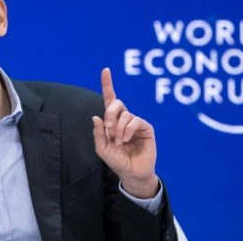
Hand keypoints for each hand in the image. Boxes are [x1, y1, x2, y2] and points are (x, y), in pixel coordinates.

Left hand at [92, 68, 159, 198]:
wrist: (131, 172)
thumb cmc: (117, 160)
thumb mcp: (102, 149)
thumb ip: (98, 133)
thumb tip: (96, 116)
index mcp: (112, 120)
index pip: (110, 99)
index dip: (108, 84)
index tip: (105, 70)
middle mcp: (124, 118)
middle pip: (116, 103)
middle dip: (110, 113)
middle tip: (108, 128)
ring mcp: (136, 122)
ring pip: (125, 114)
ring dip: (118, 129)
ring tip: (119, 142)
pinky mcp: (146, 128)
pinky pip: (135, 121)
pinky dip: (127, 130)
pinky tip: (125, 140)